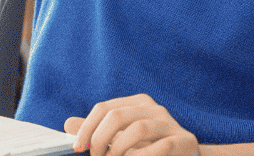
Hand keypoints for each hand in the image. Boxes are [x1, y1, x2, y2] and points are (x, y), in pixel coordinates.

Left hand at [65, 94, 198, 155]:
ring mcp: (171, 123)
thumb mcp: (122, 140)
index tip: (78, 148)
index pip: (104, 108)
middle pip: (118, 115)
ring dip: (120, 150)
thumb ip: (98, 132)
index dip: (87, 128)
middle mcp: (154, 108)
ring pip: (139, 128)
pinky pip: (161, 146)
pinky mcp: (185, 140)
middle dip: (100, 139)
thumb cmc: (150, 149)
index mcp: (137, 103)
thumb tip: (68, 123)